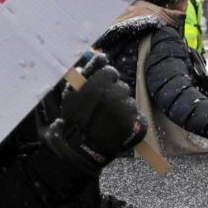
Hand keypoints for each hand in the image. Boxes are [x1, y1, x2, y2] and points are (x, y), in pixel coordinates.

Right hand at [44, 55, 146, 175]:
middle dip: (113, 93)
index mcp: (98, 83)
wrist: (81, 147)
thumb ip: (83, 75)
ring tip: (108, 119)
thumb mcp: (71, 94)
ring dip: (121, 107)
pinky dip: (128, 120)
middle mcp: (113, 92)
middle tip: (103, 106)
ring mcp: (124, 108)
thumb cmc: (73, 120)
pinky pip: (136, 115)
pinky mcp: (132, 122)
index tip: (101, 86)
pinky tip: (116, 126)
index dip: (105, 78)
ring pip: (128, 101)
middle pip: (120, 86)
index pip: (110, 71)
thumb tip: (96, 60)